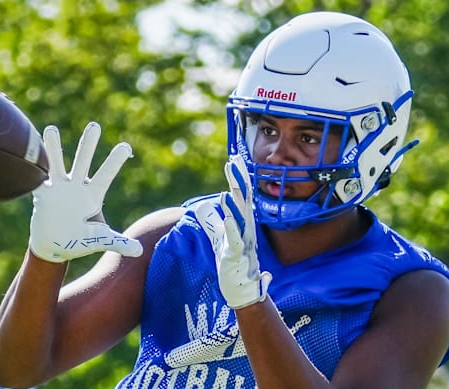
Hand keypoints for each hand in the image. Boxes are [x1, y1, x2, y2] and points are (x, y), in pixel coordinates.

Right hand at [28, 122, 142, 262]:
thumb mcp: (100, 240)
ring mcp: (58, 188)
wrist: (55, 246)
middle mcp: (76, 186)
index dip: (115, 161)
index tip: (126, 146)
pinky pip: (37, 179)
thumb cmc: (80, 240)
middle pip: (84, 161)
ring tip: (52, 129)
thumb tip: (139, 251)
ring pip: (56, 163)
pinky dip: (33, 169)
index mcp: (93, 195)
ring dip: (54, 148)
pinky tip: (28, 153)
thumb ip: (118, 242)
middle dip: (88, 144)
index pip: (106, 174)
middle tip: (95, 126)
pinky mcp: (42, 194)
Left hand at [195, 154, 271, 308]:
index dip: (238, 176)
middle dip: (238, 181)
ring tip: (228, 187)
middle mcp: (246, 228)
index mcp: (242, 222)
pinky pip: (234, 239)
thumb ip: (212, 221)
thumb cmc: (232, 262)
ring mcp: (243, 241)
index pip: (241, 194)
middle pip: (243, 200)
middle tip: (234, 161)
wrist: (243, 289)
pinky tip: (227, 215)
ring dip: (234, 202)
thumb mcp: (219, 237)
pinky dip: (231, 226)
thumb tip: (203, 205)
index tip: (234, 158)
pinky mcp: (236, 254)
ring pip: (240, 218)